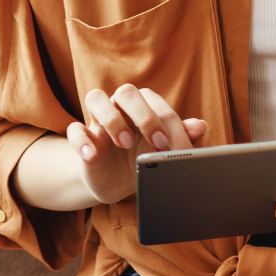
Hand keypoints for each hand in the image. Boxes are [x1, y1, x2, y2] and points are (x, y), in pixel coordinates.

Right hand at [67, 83, 208, 204]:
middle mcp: (119, 106)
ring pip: (96, 98)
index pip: (157, 105)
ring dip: (112, 119)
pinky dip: (82, 140)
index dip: (169, 126)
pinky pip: (75, 129)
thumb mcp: (164, 153)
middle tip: (158, 142)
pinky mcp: (82, 137)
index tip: (177, 150)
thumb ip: (182, 138)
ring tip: (124, 144)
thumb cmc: (144, 160)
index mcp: (143, 106)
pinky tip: (92, 155)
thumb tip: (201, 126)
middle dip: (144, 116)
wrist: (117, 183)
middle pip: (127, 92)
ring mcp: (98, 120)